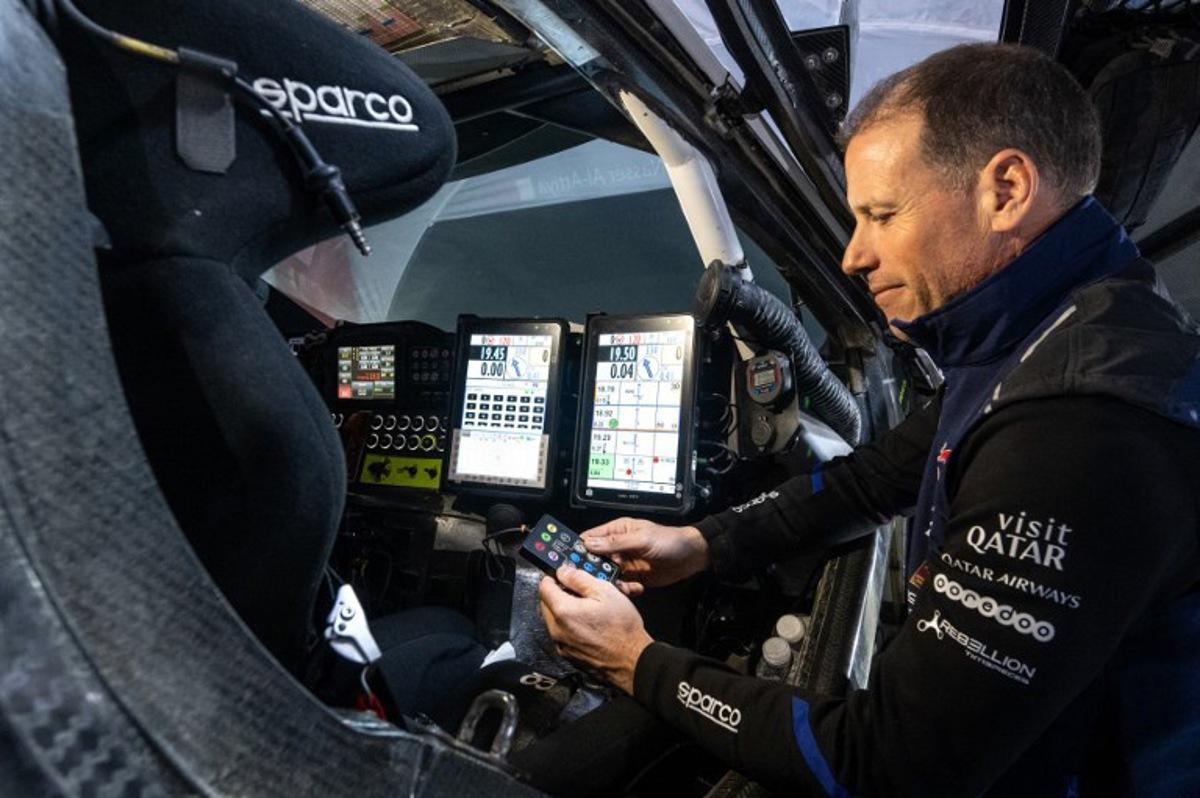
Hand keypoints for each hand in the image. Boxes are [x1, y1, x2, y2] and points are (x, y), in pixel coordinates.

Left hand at [538, 565, 652, 693]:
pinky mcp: (567, 654)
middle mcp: (557, 630)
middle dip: (558, 594)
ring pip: (553, 619)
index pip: (544, 587)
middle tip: (578, 591)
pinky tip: (587, 624)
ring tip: (586, 608)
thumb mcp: (605, 592)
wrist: (631, 660)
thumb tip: (563, 571)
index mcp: (563, 611)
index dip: (553, 577)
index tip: (563, 575)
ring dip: (563, 610)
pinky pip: (561, 633)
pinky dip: (569, 625)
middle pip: (546, 604)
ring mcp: (561, 644)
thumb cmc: (622, 628)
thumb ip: (579, 579)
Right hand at [581, 517, 708, 595]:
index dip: (579, 549)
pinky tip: (636, 587)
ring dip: (610, 582)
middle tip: (595, 580)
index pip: (590, 539)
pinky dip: (625, 589)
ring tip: (621, 585)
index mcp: (617, 531)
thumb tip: (589, 543)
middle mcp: (618, 547)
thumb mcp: (642, 539)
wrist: (692, 557)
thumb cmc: (670, 541)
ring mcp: (625, 563)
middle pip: (595, 560)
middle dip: (594, 570)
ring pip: (606, 575)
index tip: (570, 561)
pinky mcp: (633, 577)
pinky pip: (621, 586)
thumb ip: (615, 543)